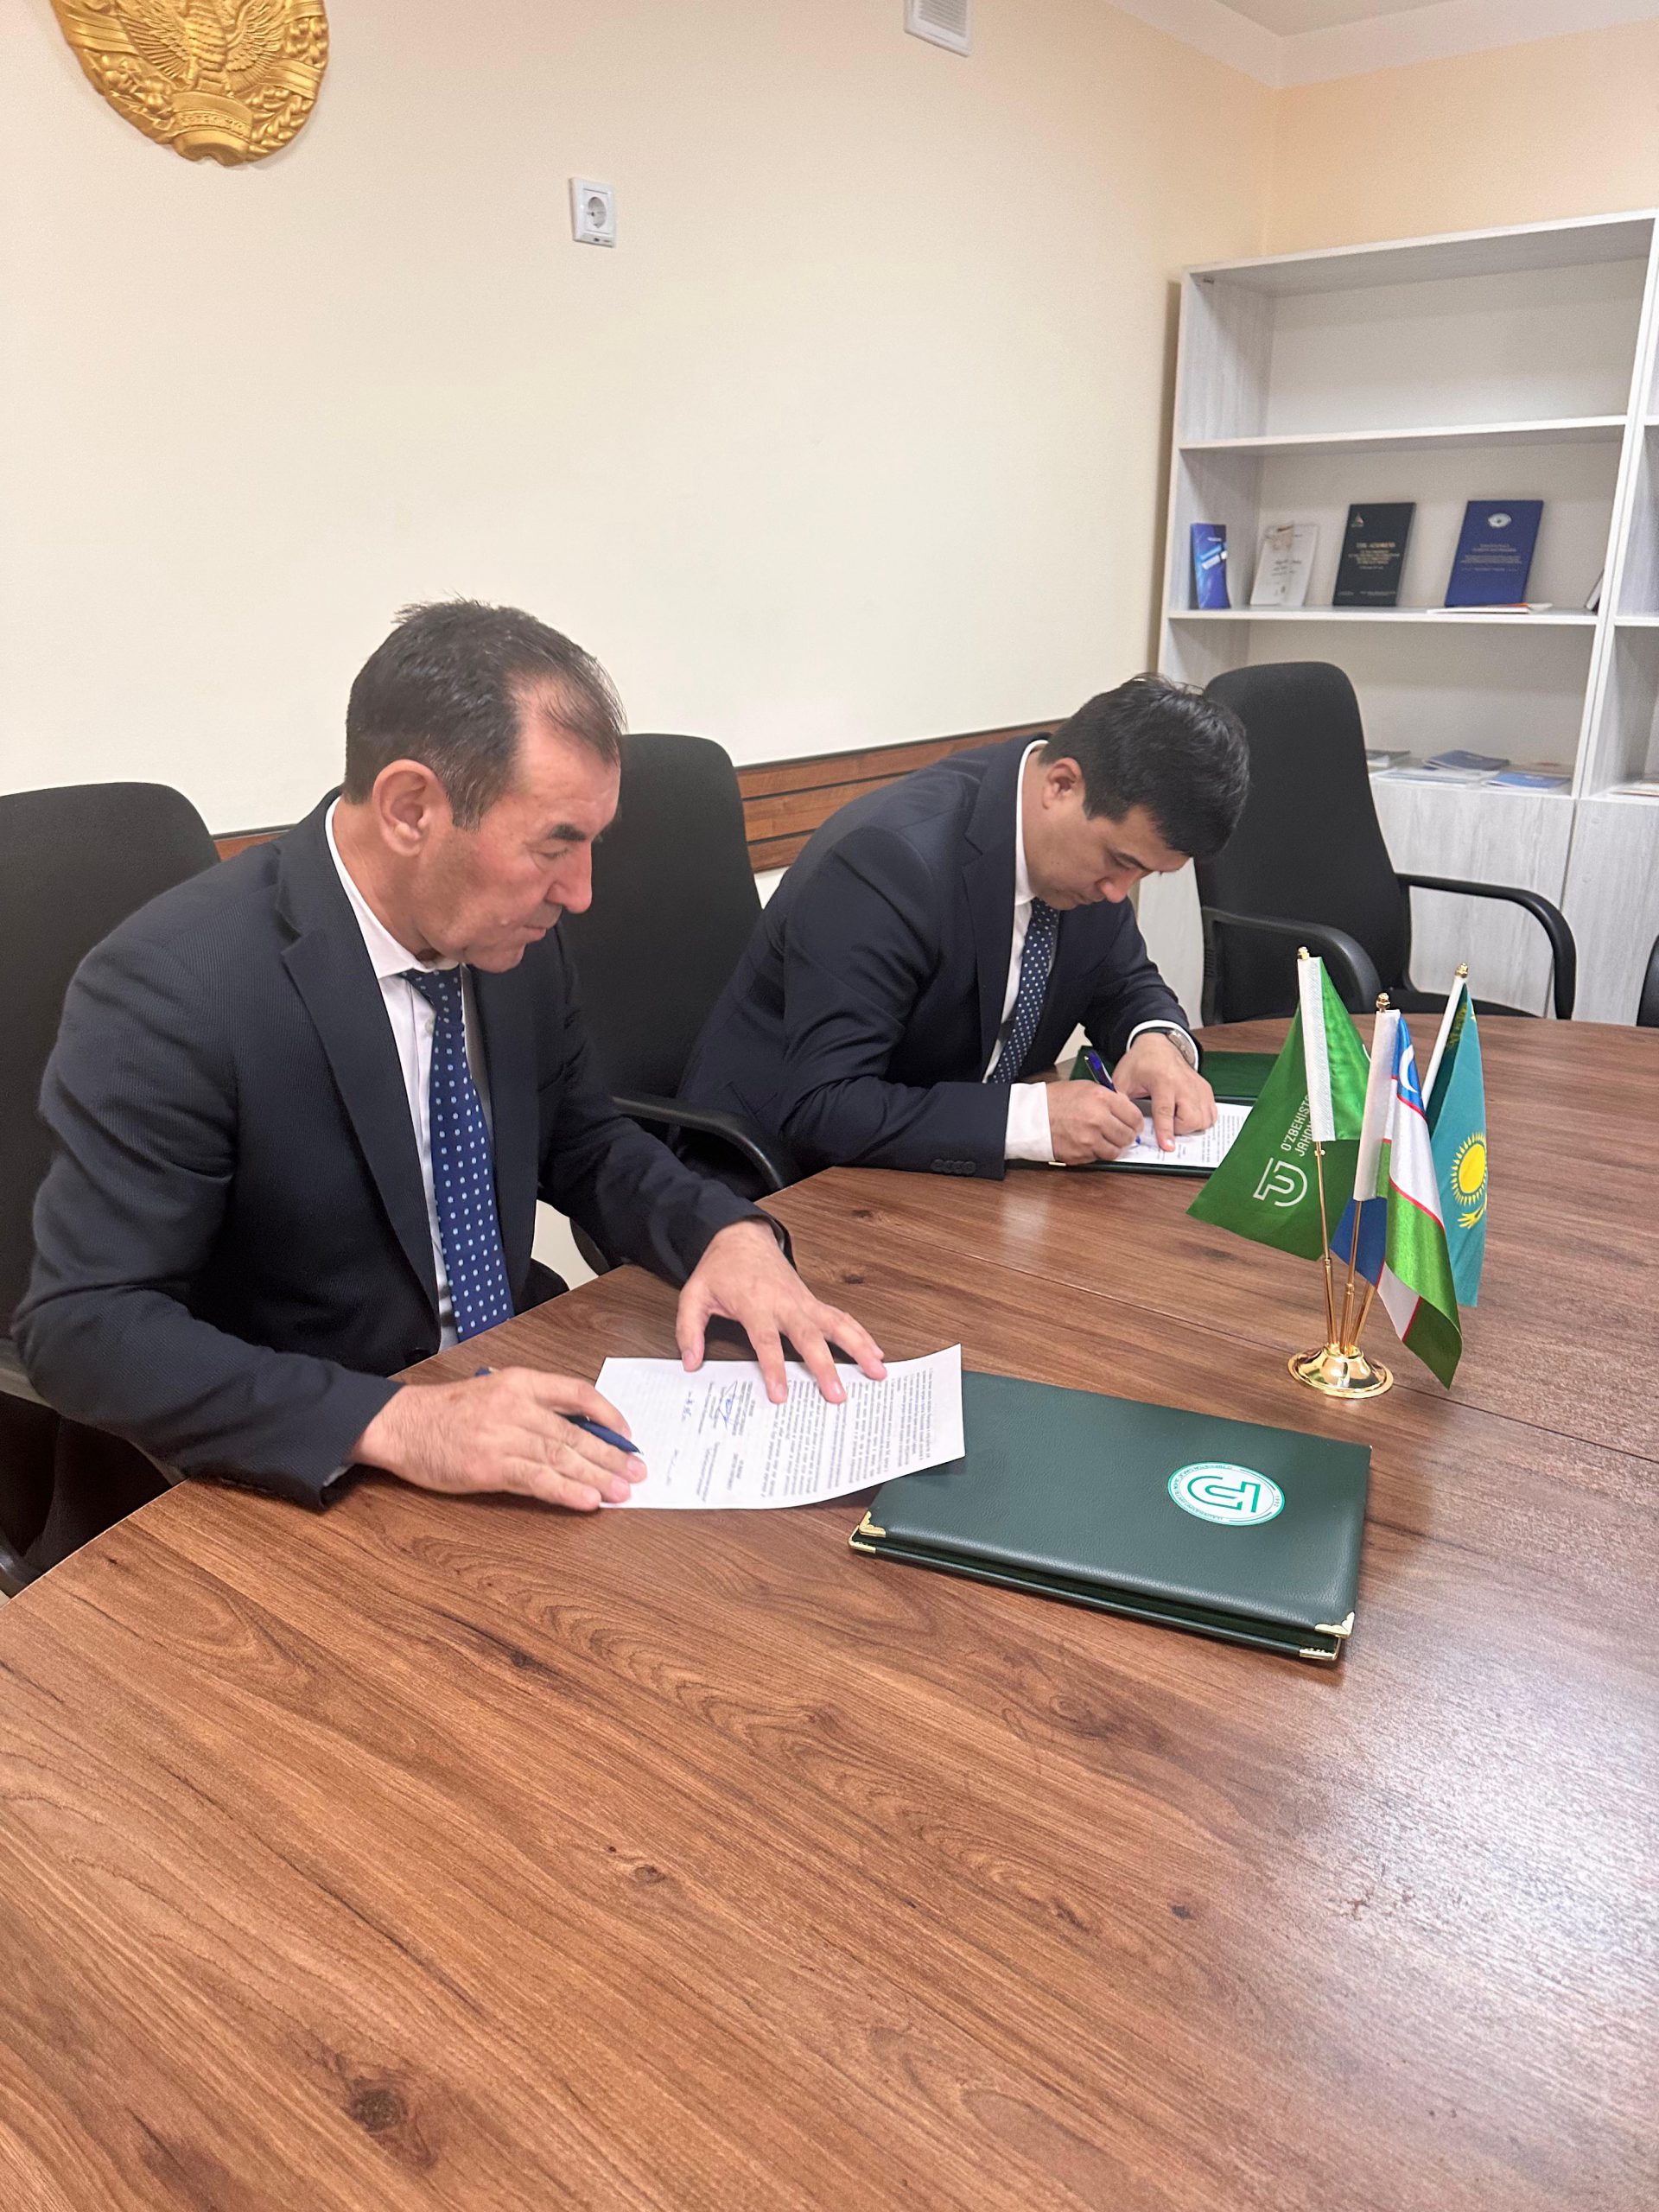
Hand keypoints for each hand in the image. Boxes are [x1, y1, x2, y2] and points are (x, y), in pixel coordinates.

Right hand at [351, 1368, 645, 1510]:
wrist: (401, 1425)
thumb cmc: (447, 1412)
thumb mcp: (494, 1392)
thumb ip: (533, 1407)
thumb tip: (580, 1433)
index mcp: (519, 1381)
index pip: (577, 1392)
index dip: (608, 1414)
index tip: (628, 1435)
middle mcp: (515, 1405)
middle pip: (574, 1431)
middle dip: (611, 1454)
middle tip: (638, 1471)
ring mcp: (502, 1436)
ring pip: (561, 1457)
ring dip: (596, 1476)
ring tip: (622, 1491)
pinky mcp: (489, 1467)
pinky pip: (537, 1480)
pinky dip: (566, 1491)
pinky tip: (588, 1500)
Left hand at [677, 1220, 887, 1404]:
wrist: (742, 1237)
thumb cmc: (720, 1269)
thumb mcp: (694, 1295)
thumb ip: (689, 1329)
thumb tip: (691, 1362)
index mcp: (755, 1303)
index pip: (766, 1340)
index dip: (774, 1367)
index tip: (780, 1394)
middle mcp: (785, 1303)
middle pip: (809, 1336)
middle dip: (825, 1366)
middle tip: (837, 1394)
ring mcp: (803, 1301)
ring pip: (836, 1324)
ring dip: (859, 1347)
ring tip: (879, 1371)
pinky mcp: (812, 1301)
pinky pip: (840, 1317)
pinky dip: (861, 1333)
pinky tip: (876, 1351)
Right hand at [1043, 1077, 1146, 1164]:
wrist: (1031, 1116)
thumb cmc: (1054, 1101)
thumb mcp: (1085, 1088)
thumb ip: (1109, 1098)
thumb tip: (1126, 1109)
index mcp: (1101, 1099)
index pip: (1134, 1116)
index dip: (1136, 1122)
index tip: (1134, 1124)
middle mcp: (1097, 1119)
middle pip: (1128, 1136)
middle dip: (1127, 1136)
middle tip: (1122, 1134)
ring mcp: (1089, 1139)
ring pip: (1116, 1151)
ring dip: (1113, 1147)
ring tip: (1106, 1140)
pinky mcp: (1081, 1155)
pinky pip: (1098, 1158)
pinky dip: (1097, 1153)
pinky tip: (1090, 1143)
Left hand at [1112, 1032, 1215, 1152]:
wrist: (1158, 1045)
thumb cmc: (1140, 1062)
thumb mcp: (1122, 1080)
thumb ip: (1120, 1102)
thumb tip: (1120, 1123)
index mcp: (1162, 1080)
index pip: (1166, 1111)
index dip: (1166, 1132)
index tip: (1167, 1146)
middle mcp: (1184, 1084)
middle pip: (1191, 1118)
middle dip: (1179, 1129)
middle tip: (1168, 1124)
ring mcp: (1197, 1086)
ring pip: (1205, 1118)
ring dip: (1191, 1126)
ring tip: (1177, 1119)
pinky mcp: (1205, 1089)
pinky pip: (1211, 1113)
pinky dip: (1202, 1119)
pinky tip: (1188, 1115)